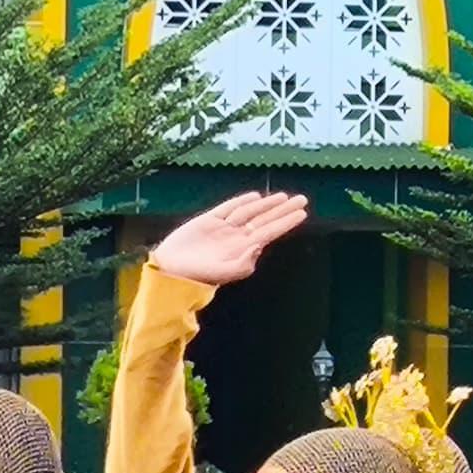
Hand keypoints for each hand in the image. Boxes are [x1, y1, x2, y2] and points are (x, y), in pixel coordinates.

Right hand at [147, 190, 309, 287]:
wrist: (170, 269)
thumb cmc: (196, 276)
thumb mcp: (223, 273)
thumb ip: (243, 264)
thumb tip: (259, 246)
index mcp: (242, 249)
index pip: (269, 232)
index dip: (285, 221)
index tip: (302, 212)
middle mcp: (236, 237)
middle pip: (264, 220)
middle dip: (282, 209)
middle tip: (302, 199)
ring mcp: (223, 228)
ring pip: (249, 212)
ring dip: (266, 204)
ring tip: (282, 196)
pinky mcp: (208, 221)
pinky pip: (228, 208)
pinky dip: (241, 201)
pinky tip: (255, 197)